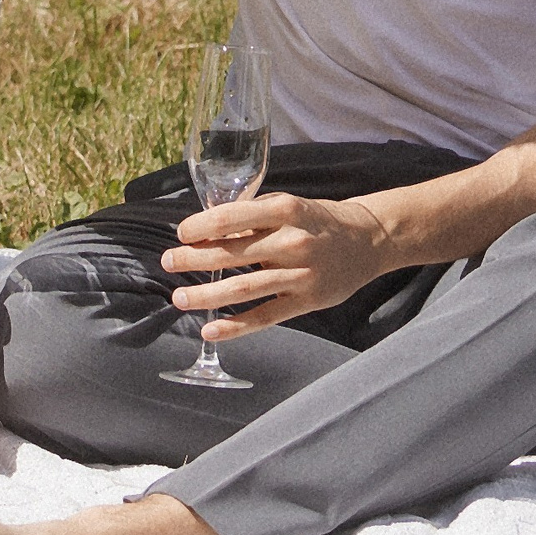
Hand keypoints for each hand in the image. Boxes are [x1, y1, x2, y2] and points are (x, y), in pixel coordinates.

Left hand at [162, 189, 394, 337]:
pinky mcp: (305, 302)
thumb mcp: (288, 205)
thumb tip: (206, 226)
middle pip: (232, 253)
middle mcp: (291, 242)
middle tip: (168, 261)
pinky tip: (210, 330)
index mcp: (285, 210)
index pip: (231, 218)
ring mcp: (299, 275)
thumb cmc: (318, 220)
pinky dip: (235, 326)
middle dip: (194, 259)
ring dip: (206, 295)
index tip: (181, 233)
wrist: (367, 241)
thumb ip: (252, 215)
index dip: (200, 226)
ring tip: (179, 298)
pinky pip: (264, 316)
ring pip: (244, 288)